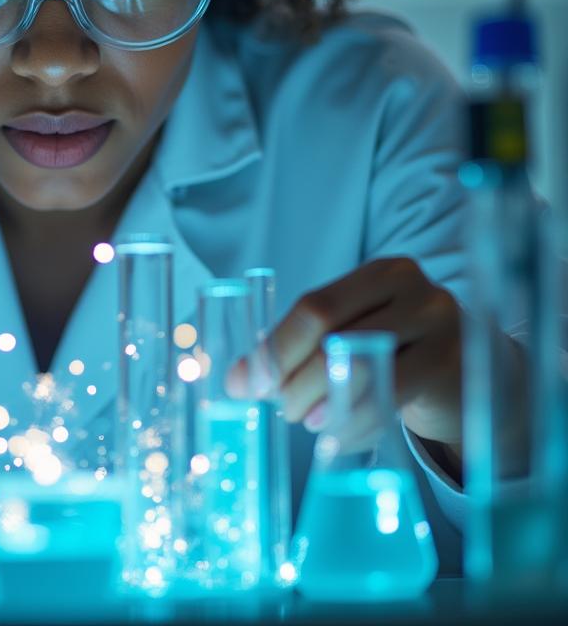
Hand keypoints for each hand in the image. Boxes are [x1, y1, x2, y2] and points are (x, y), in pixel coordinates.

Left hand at [227, 257, 463, 446]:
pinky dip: (354, 422)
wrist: (473, 379)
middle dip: (293, 377)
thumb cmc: (399, 352)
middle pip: (333, 333)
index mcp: (379, 273)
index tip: (245, 382)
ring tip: (303, 421)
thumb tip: (235, 378)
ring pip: (360, 366)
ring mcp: (440, 325)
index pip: (313, 307)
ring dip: (320, 402)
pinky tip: (335, 435)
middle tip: (276, 407)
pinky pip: (390, 397)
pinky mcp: (453, 366)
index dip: (275, 347)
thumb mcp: (353, 337)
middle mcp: (413, 289)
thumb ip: (298, 350)